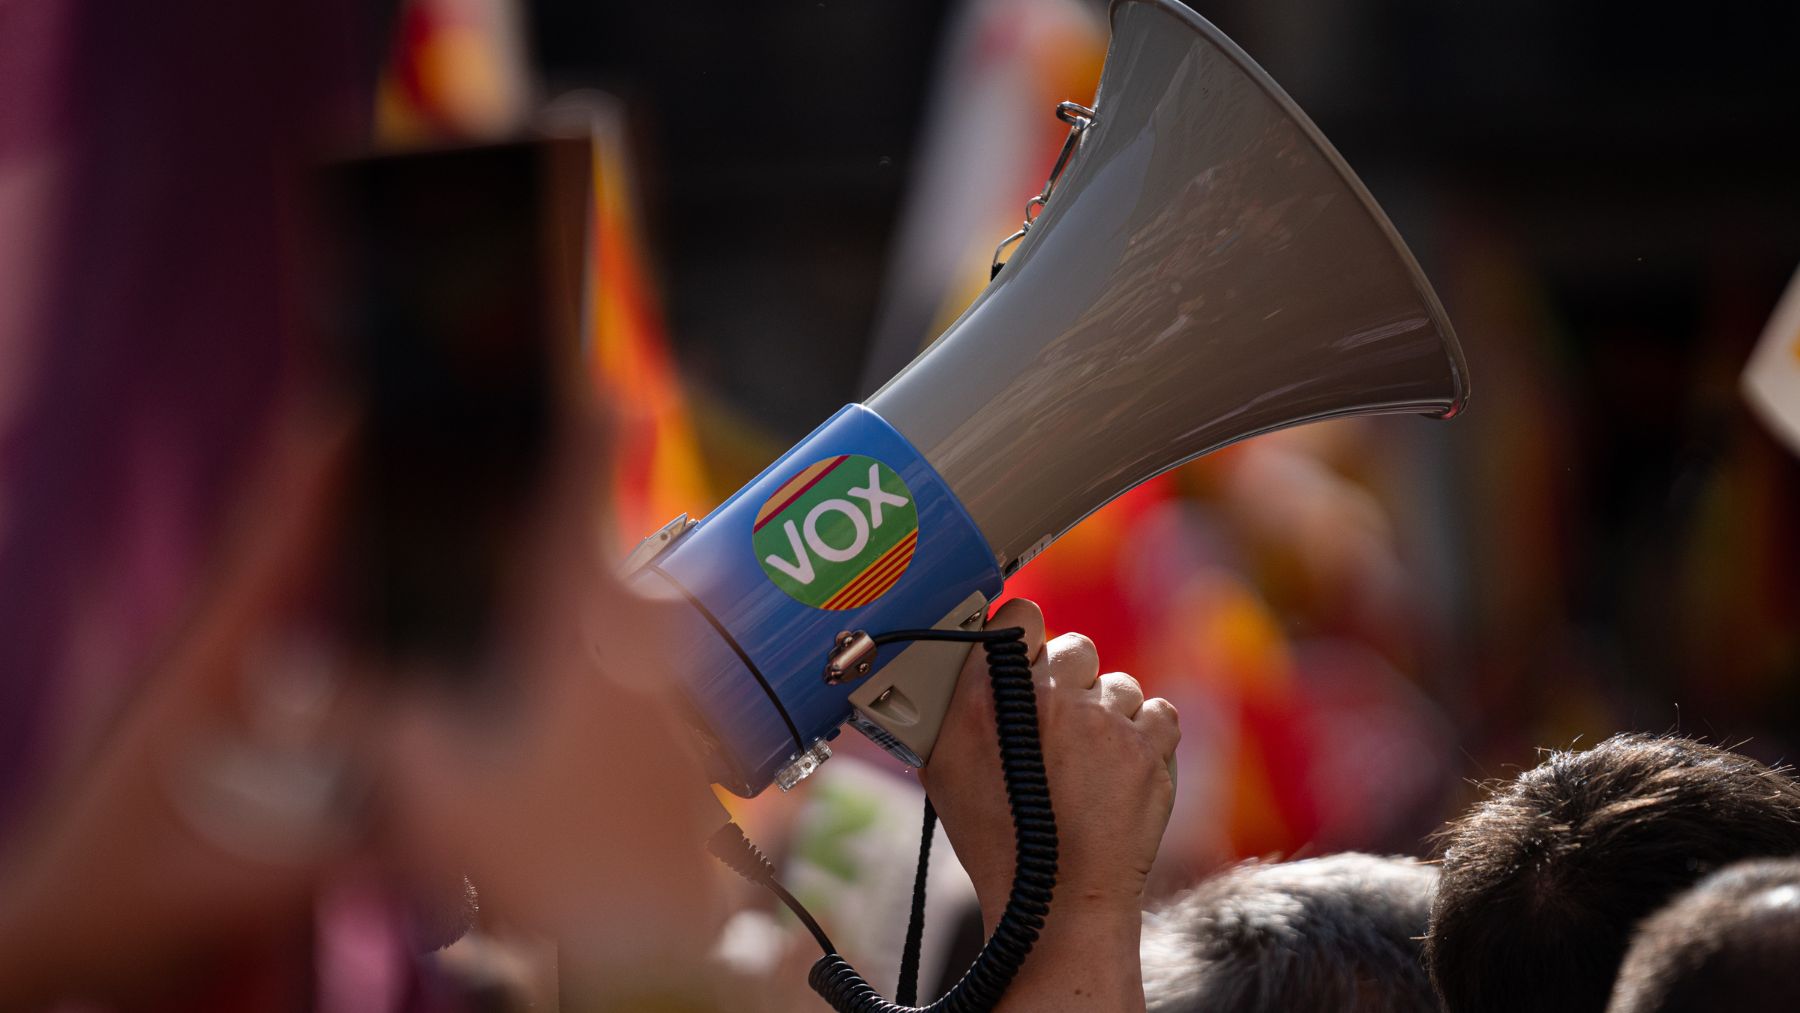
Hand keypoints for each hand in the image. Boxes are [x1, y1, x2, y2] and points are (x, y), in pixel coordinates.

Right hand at [918, 598, 1178, 1009]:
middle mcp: (1051, 697)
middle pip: (1075, 648)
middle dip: (1071, 678)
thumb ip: (947, 707)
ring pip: (1120, 685)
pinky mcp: (1149, 750)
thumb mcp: (941, 770)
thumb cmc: (993, 842)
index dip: (1025, 631)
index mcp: (993, 693)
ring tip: (1092, 757)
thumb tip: (954, 667)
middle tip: (1060, 719)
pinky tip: (1125, 763)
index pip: (1021, 614)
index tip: (1026, 651)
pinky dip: (1147, 734)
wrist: (1057, 903)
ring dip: (1109, 712)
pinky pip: (1158, 713)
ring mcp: (1105, 722)